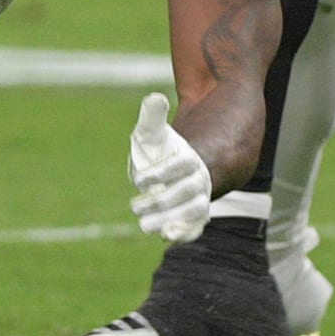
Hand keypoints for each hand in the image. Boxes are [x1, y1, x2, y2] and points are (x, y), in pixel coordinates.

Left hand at [127, 92, 211, 243]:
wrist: (170, 173)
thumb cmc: (158, 151)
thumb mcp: (151, 133)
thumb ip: (152, 117)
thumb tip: (154, 97)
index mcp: (189, 158)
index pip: (180, 165)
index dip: (160, 172)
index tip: (138, 180)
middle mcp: (198, 180)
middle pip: (187, 190)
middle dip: (162, 200)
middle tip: (135, 207)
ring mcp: (199, 200)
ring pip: (193, 211)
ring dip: (170, 219)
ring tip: (145, 225)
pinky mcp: (195, 218)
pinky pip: (196, 227)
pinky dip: (185, 233)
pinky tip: (168, 238)